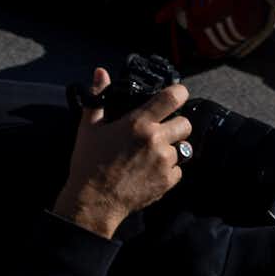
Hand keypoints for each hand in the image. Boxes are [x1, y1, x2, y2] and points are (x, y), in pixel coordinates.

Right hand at [53, 67, 192, 238]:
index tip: (175, 97)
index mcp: (139, 123)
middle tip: (160, 132)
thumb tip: (101, 72)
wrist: (93, 203)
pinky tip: (151, 171)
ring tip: (151, 156)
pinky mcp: (168, 181)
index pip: (174, 97)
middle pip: (186, 124)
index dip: (178, 93)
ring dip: (171, 150)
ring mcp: (164, 162)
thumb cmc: (89, 164)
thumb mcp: (89, 128)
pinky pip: (179, 170)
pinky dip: (169, 170)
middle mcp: (156, 140)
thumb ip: (98, 98)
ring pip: (183, 149)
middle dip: (176, 125)